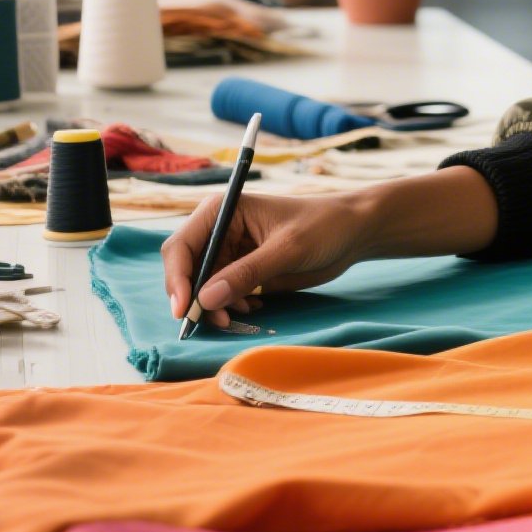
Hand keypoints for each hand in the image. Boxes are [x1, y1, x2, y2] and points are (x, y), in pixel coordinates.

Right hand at [161, 192, 375, 328]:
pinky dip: (229, 306)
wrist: (353, 233)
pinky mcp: (243, 271)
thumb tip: (205, 299)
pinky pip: (221, 295)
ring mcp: (230, 252)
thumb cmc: (324, 227)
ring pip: (202, 287)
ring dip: (213, 306)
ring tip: (240, 314)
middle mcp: (220, 230)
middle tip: (216, 321)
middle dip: (194, 298)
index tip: (184, 310)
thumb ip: (247, 272)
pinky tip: (252, 307)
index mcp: (223, 210)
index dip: (177, 278)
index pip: (181, 246)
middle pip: (186, 270)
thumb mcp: (288, 249)